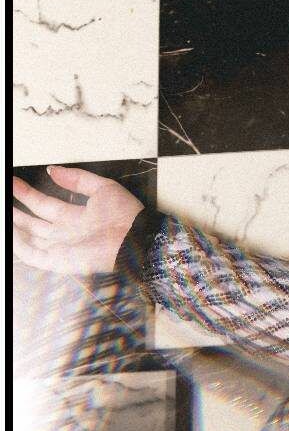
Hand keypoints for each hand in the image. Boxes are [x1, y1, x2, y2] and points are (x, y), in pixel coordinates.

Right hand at [12, 165, 143, 275]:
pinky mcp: (57, 261)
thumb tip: (53, 169)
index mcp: (75, 216)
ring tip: (3, 213)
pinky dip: (17, 244)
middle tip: (4, 196)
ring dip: (14, 225)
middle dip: (16, 210)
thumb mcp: (102, 188)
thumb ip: (76, 179)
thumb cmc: (125, 215)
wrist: (133, 237)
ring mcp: (59, 247)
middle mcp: (64, 232)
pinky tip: (10, 231)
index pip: (44, 204)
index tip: (13, 182)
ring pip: (28, 236)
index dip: (27, 193)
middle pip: (32, 221)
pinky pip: (31, 254)